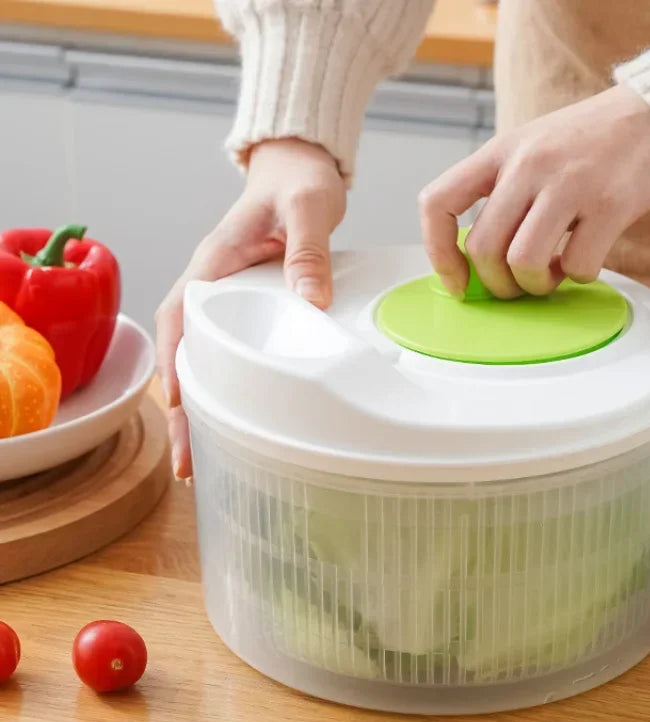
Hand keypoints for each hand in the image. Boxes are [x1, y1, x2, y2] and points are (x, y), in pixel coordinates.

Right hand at [156, 138, 345, 478]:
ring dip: (197, 406)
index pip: (180, 320)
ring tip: (201, 459)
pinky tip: (231, 419)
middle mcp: (211, 285)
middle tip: (188, 461)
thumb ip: (307, 250)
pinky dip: (221, 387)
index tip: (179, 409)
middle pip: (183, 353)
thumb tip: (310, 300)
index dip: (177, 366)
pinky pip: (224, 351)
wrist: (298, 169)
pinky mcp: (245, 307)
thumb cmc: (296, 183)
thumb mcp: (308, 208)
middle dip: (181, 408)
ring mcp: (226, 299)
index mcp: (214, 264)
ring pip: (198, 358)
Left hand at [418, 85, 649, 297]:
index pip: (439, 203)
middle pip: (483, 249)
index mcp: (500, 151)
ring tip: (553, 272)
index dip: (438, 253)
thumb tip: (478, 263)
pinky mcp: (611, 203)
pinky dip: (578, 276)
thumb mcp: (532, 149)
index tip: (457, 281)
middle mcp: (528, 164)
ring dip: (536, 285)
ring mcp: (569, 183)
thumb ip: (502, 195)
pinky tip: (585, 258)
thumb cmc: (592, 141)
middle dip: (498, 284)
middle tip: (519, 284)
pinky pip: (577, 266)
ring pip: (524, 263)